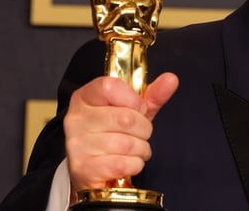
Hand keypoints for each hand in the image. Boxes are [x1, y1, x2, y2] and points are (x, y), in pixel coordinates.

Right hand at [64, 72, 178, 191]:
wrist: (91, 169)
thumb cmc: (112, 134)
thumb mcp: (131, 110)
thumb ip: (151, 95)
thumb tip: (171, 79)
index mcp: (85, 97)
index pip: (110, 87)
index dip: (134, 100)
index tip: (138, 109)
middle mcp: (77, 119)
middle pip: (126, 118)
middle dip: (144, 129)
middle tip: (140, 134)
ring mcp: (78, 144)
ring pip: (127, 144)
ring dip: (141, 149)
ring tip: (134, 150)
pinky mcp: (84, 168)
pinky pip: (124, 164)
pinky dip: (134, 164)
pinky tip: (127, 162)